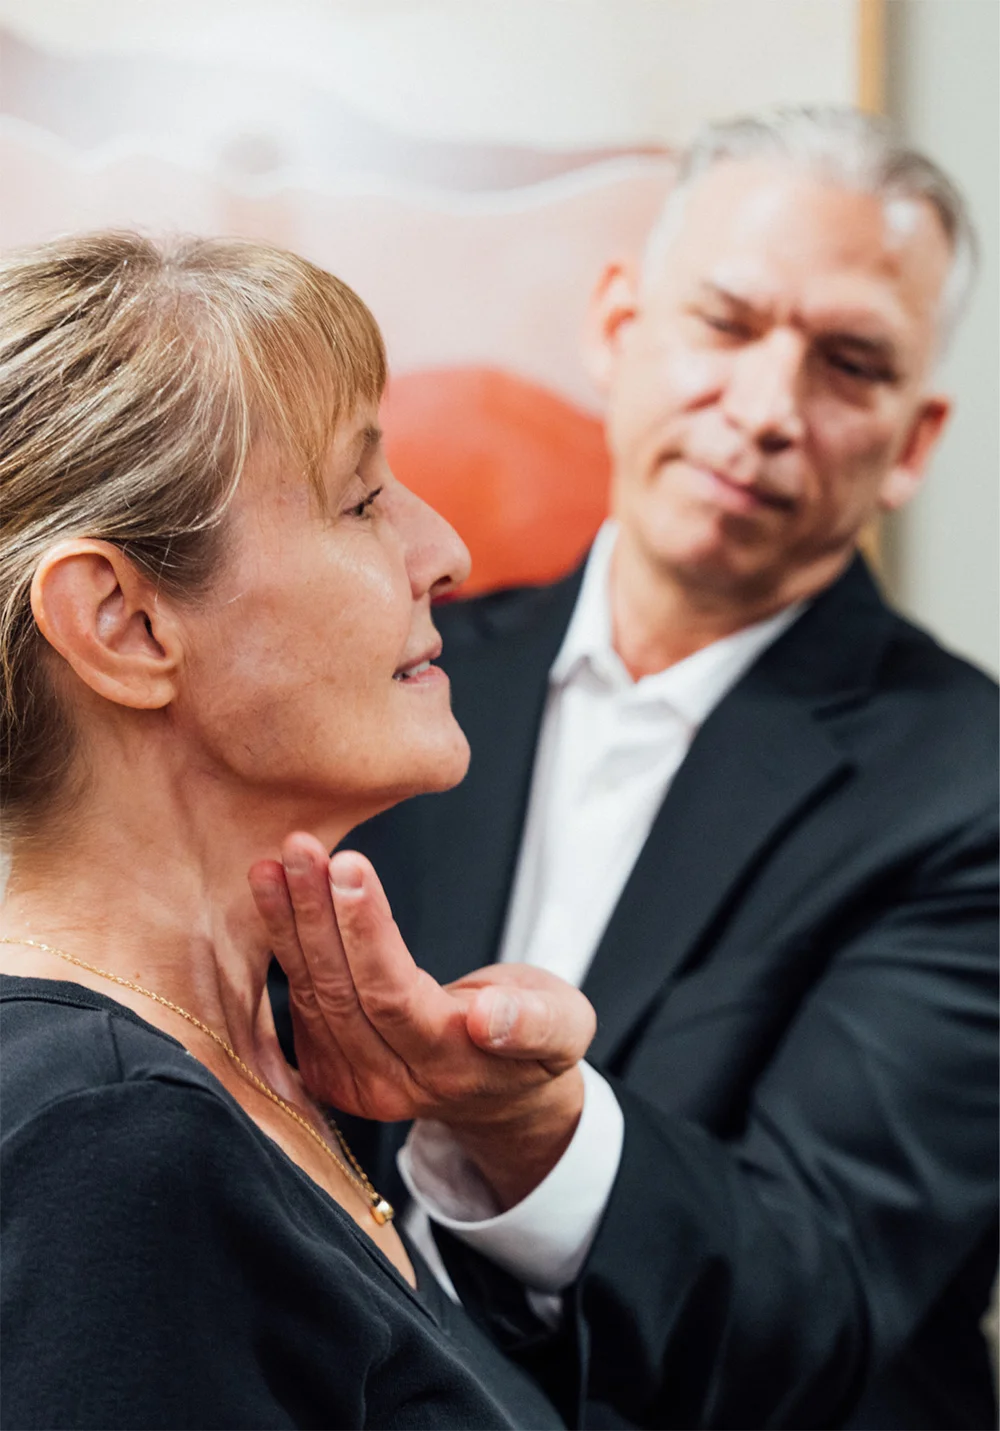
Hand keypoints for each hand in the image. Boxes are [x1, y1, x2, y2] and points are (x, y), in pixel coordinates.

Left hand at [249, 833, 595, 1202]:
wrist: (501, 1093)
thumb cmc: (534, 1039)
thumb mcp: (564, 1028)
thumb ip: (535, 1024)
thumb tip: (490, 1018)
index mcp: (450, 1067)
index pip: (394, 996)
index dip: (366, 931)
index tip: (349, 868)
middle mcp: (392, 1083)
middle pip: (342, 992)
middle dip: (317, 914)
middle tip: (301, 848)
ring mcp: (353, 1083)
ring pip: (311, 994)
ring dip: (289, 923)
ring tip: (276, 863)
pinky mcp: (328, 1069)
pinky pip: (298, 1002)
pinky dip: (284, 944)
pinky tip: (274, 895)